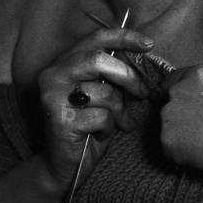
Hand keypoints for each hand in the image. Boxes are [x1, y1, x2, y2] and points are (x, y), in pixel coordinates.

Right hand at [37, 28, 153, 188]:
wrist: (62, 165)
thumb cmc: (87, 126)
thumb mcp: (101, 94)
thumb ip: (112, 75)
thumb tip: (142, 56)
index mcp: (63, 63)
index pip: (95, 38)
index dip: (123, 37)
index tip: (148, 44)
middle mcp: (53, 75)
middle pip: (98, 60)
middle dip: (127, 76)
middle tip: (142, 92)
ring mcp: (53, 97)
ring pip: (104, 93)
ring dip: (118, 111)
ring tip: (116, 123)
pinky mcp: (61, 120)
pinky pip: (102, 117)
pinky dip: (109, 128)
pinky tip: (100, 135)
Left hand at [158, 64, 202, 179]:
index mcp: (197, 74)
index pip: (173, 80)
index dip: (182, 96)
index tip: (188, 108)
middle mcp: (178, 90)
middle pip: (170, 105)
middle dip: (182, 117)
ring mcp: (169, 115)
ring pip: (169, 128)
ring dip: (182, 137)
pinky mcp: (167, 140)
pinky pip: (171, 150)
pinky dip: (183, 155)